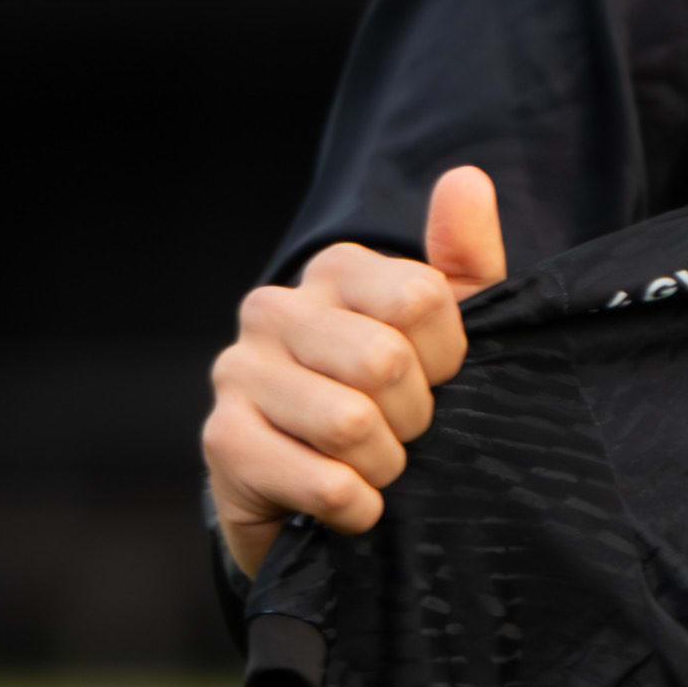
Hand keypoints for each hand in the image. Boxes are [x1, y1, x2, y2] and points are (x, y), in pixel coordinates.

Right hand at [202, 163, 504, 574]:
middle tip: (402, 434)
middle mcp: (274, 308)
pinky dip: (358, 507)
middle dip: (416, 418)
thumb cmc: (393, 405)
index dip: (448, 359)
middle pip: (385, 361)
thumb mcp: (446, 335)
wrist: (321, 503)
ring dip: (386, 465)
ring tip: (374, 466)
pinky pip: (324, 482)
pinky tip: (352, 506)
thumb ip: (464, 262)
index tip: (434, 381)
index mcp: (334, 270)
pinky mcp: (222, 441)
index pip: (421, 298)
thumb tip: (466, 179)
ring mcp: (238, 372)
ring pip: (351, 423)